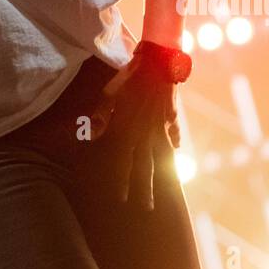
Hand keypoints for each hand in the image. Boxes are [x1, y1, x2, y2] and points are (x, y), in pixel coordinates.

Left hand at [87, 59, 180, 210]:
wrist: (158, 61)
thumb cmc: (129, 75)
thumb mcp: (108, 93)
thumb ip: (101, 114)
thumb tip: (92, 134)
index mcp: (130, 128)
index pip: (125, 160)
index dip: (123, 179)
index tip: (123, 198)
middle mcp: (147, 132)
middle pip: (146, 164)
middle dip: (146, 187)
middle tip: (148, 207)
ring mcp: (162, 126)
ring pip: (162, 154)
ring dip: (163, 172)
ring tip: (167, 187)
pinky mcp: (172, 117)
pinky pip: (173, 134)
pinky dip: (174, 143)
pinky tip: (176, 151)